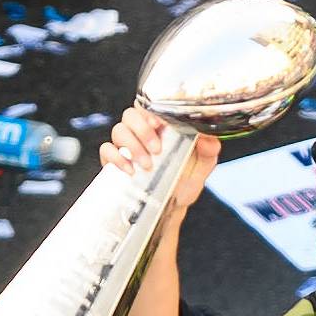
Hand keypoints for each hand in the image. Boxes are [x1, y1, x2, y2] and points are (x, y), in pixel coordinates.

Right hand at [102, 104, 220, 215]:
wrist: (170, 209)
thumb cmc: (183, 183)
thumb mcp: (201, 168)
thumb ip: (208, 152)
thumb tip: (207, 138)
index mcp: (161, 128)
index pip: (149, 106)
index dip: (150, 109)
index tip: (159, 122)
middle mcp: (141, 133)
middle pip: (130, 114)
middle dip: (143, 129)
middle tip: (157, 149)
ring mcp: (126, 146)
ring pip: (118, 130)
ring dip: (132, 145)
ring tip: (147, 165)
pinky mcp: (114, 161)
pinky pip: (106, 150)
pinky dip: (116, 158)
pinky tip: (129, 170)